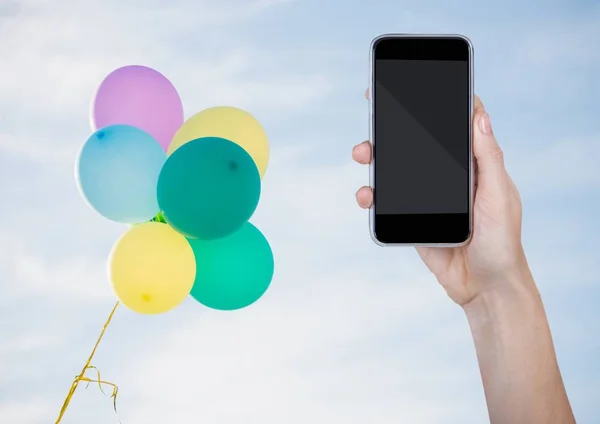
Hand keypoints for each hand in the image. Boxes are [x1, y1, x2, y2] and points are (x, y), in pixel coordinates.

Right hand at [354, 93, 527, 305]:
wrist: (485, 287)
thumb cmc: (503, 242)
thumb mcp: (500, 196)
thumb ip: (488, 158)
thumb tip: (480, 115)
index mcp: (472, 167)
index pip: (453, 128)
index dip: (437, 104)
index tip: (416, 84)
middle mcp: (447, 178)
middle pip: (416, 145)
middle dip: (394, 129)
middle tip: (375, 113)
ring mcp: (427, 198)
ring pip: (397, 171)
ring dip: (377, 159)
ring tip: (364, 154)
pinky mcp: (412, 219)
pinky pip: (388, 203)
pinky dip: (373, 196)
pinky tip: (366, 194)